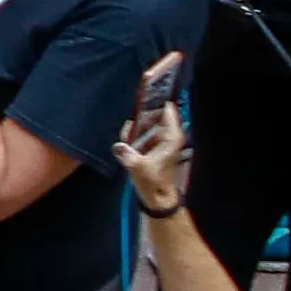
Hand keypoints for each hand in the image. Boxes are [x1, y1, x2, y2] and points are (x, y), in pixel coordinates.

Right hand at [118, 94, 190, 208]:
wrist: (157, 198)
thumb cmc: (153, 182)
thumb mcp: (139, 168)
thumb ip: (129, 155)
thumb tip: (119, 146)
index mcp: (172, 136)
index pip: (167, 108)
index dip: (157, 98)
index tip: (143, 93)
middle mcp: (169, 134)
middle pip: (154, 113)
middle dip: (140, 116)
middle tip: (130, 130)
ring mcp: (161, 139)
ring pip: (146, 122)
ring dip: (135, 126)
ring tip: (128, 141)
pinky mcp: (154, 144)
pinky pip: (143, 131)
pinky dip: (134, 133)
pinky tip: (127, 144)